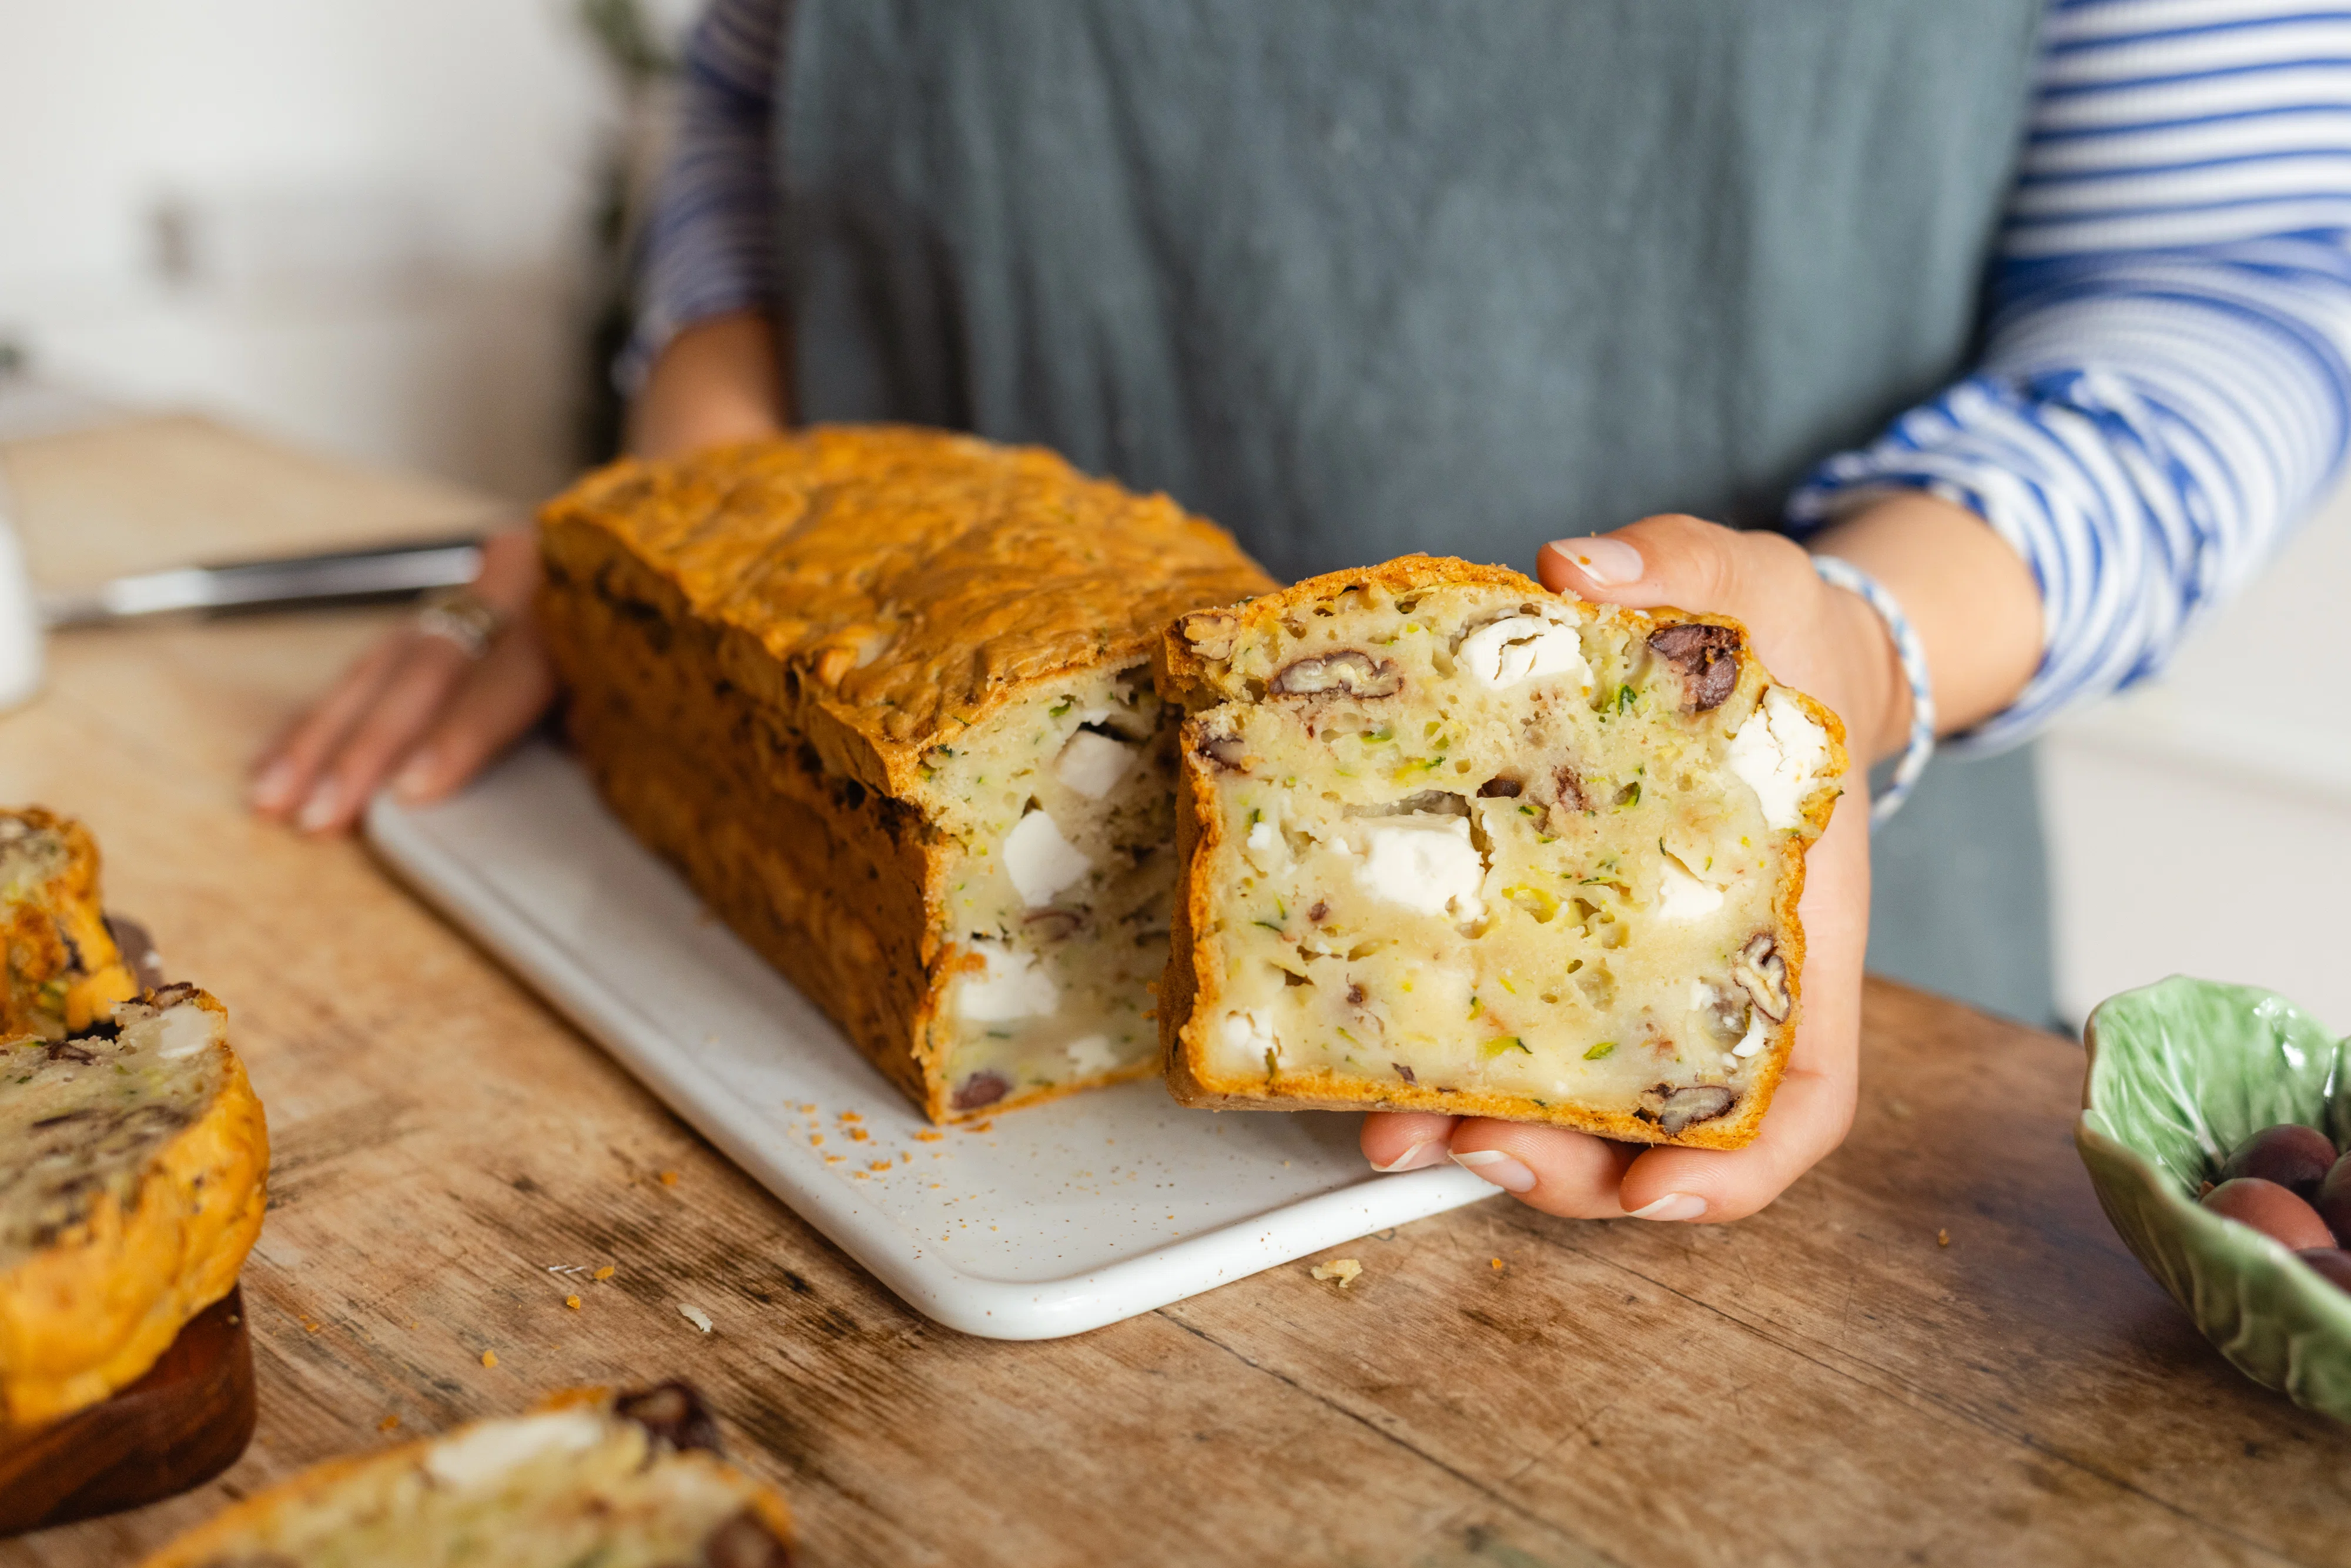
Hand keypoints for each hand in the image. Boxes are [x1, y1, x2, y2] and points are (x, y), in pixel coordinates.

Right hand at [250, 309, 794, 835]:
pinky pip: (370, 666)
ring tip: (276, 798)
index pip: (505, 675)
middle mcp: (508, 585)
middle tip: (321, 812)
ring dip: (322, 737)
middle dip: (366, 747)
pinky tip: (279, 762)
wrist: (661, 521)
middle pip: (424, 670)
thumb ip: (624, 702)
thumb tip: (583, 745)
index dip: (460, 735)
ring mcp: (464, 594)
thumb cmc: (668, 616)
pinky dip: (322, 718)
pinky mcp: (436, 613)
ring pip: (380, 666)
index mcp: (571, 594)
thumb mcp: (663, 658)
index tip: (415, 789)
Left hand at [1358, 513, 1903, 1222]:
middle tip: (1455, 1144)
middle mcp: (1719, 978)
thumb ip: (1681, 566)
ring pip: (1577, 1108)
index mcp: (1801, 927)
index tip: (1656, 1192)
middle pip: (1659, 1131)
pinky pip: (1515, 1033)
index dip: (1734, 1168)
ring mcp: (1636, 973)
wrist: (1756, 647)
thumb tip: (1578, 565)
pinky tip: (1382, 1059)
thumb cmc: (1773, 635)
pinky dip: (1457, 1068)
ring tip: (1391, 1125)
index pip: (1802, 1092)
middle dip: (1558, 1163)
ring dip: (1484, 1134)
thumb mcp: (1746, 578)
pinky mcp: (1559, 942)